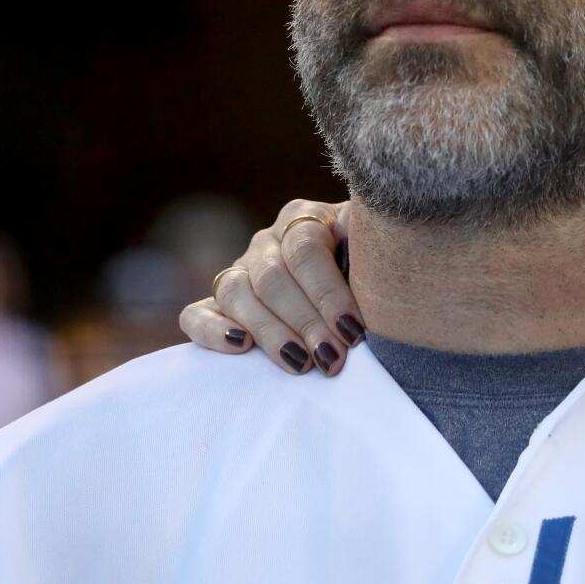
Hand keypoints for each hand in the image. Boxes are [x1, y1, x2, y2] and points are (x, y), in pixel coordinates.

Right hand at [178, 198, 359, 375]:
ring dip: (269, 332)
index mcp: (305, 218)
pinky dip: (212, 331)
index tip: (353, 330)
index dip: (328, 292)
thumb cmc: (370, 272)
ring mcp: (240, 270)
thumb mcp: (376, 254)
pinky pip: (197, 314)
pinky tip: (240, 347)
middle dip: (305, 322)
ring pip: (236, 293)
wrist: (352, 281)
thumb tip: (387, 266)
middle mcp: (268, 241)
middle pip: (273, 277)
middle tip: (331, 358)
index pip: (306, 249)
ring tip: (301, 365)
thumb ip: (375, 253)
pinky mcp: (217, 303)